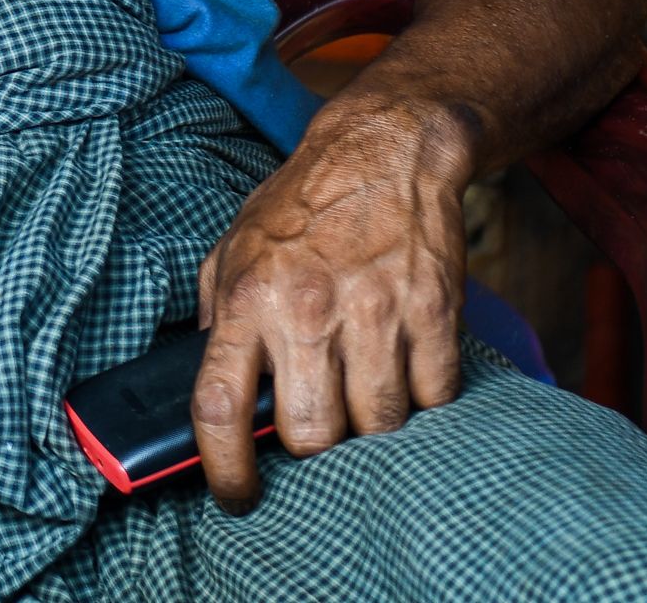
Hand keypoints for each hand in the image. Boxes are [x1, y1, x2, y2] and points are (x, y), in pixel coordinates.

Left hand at [189, 94, 473, 508]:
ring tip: (362, 385)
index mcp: (247, 299)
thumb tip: (213, 387)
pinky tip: (405, 363)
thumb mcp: (234, 248)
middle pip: (310, 434)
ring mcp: (375, 314)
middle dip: (313, 444)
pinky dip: (422, 396)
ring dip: (372, 423)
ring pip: (378, 426)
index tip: (237, 495)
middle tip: (316, 419)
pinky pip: (433, 398)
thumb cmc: (302, 206)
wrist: (384, 151)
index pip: (220, 406)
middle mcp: (308, 311)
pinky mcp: (434, 314)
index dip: (224, 467)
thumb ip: (217, 318)